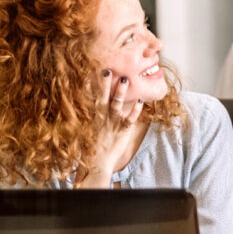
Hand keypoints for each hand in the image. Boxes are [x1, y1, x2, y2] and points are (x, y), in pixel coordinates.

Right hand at [92, 68, 146, 183]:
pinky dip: (135, 110)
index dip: (93, 85)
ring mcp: (112, 124)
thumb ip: (96, 114)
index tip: (93, 72)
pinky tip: (140, 101)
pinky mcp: (122, 131)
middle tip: (107, 71)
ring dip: (120, 92)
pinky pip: (129, 119)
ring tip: (125, 79)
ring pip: (116, 105)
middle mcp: (102, 118)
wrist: (97, 162)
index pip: (93, 98)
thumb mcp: (92, 127)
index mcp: (94, 116)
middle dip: (105, 84)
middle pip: (103, 98)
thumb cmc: (95, 144)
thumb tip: (98, 101)